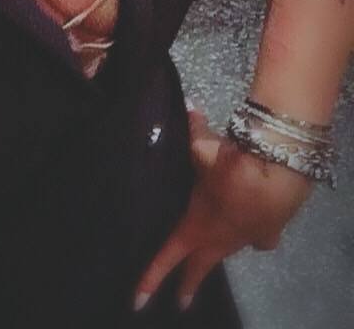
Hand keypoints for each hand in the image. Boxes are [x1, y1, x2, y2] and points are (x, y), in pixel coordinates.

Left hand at [132, 106, 314, 312]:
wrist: (276, 171)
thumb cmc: (227, 164)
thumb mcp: (202, 145)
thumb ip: (193, 131)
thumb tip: (188, 109)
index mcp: (196, 226)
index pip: (167, 257)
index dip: (151, 278)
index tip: (138, 302)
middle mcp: (220, 240)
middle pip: (200, 268)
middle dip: (188, 286)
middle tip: (182, 304)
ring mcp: (247, 238)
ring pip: (230, 249)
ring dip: (222, 249)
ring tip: (216, 250)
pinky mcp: (271, 230)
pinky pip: (261, 237)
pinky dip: (258, 231)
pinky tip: (257, 225)